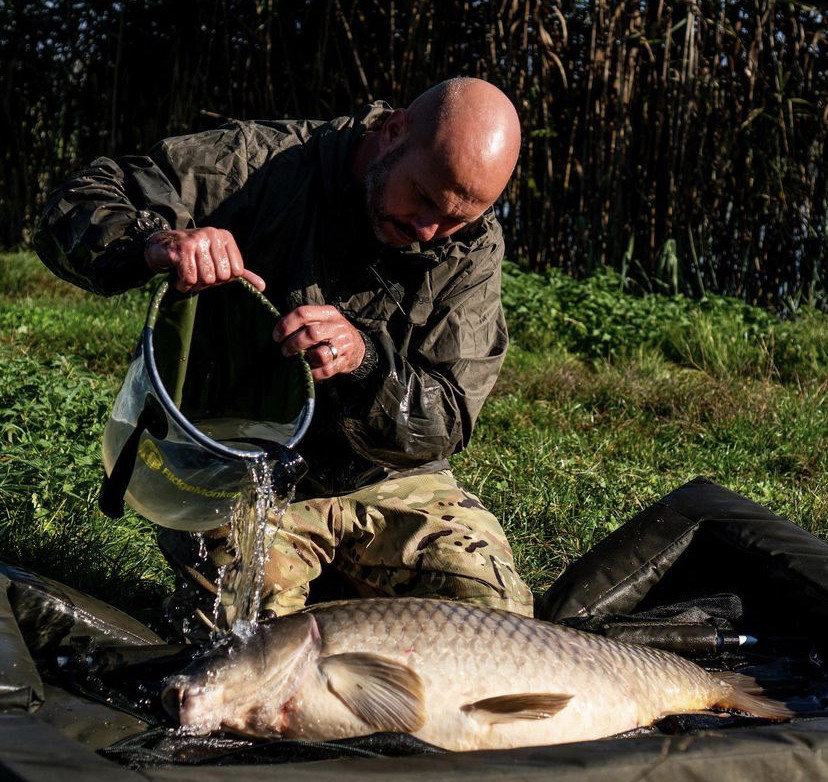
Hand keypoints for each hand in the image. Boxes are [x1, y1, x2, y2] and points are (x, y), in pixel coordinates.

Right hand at [144, 228, 265, 292]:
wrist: (161, 247)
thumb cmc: (195, 258)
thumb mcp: (220, 264)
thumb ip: (241, 274)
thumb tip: (262, 287)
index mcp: (226, 237)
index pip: (235, 273)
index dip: (221, 279)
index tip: (210, 270)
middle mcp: (213, 234)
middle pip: (220, 277)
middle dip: (206, 282)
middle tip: (196, 272)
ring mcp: (197, 239)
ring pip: (205, 278)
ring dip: (194, 283)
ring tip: (187, 273)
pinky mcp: (182, 248)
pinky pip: (190, 278)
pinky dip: (183, 284)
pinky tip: (178, 276)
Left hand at [273, 305, 365, 381]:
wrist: (358, 346)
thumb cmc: (331, 332)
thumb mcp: (322, 319)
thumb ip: (304, 322)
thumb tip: (278, 331)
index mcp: (328, 313)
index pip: (303, 313)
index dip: (286, 325)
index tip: (276, 336)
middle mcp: (337, 327)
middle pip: (311, 334)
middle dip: (293, 344)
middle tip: (284, 351)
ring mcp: (343, 345)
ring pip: (320, 355)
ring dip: (304, 360)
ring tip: (297, 361)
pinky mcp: (344, 362)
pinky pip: (325, 370)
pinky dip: (313, 373)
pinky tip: (307, 371)